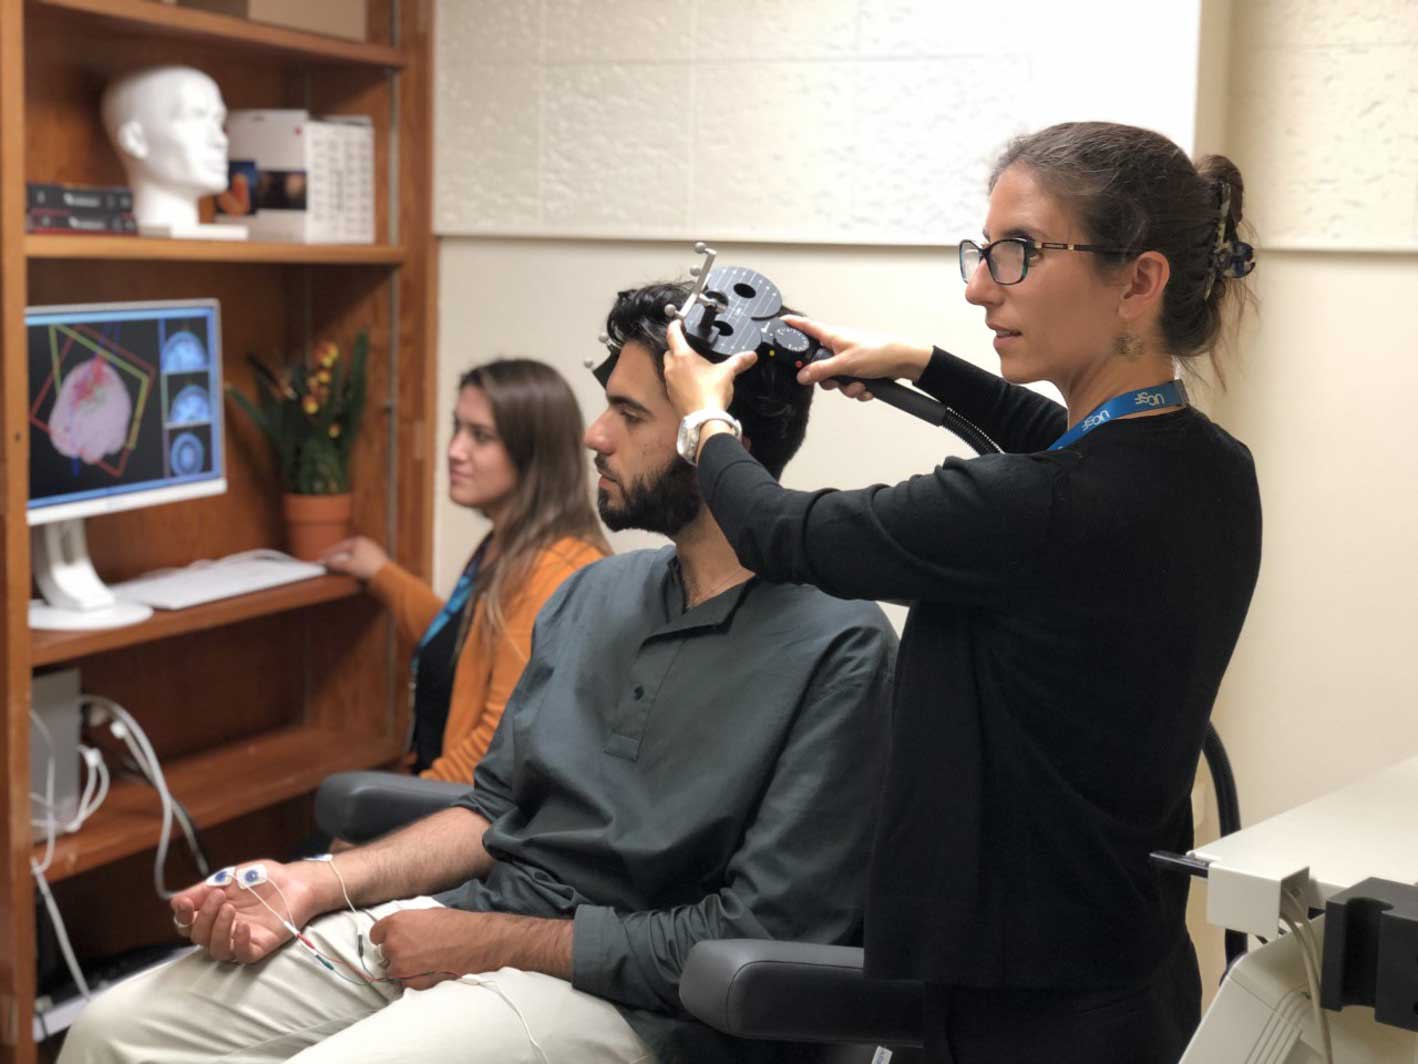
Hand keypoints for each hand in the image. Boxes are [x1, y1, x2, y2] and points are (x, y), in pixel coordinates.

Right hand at [170, 859, 326, 963]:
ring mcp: (241, 940)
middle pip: (199, 938)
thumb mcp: (229, 877)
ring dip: (218, 931)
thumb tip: (176, 902)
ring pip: (218, 951)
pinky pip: (243, 956)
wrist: (295, 880)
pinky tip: (243, 926)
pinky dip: (240, 943)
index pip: (187, 925)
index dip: (182, 917)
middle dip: (205, 917)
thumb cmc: (262, 879)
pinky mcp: (260, 946)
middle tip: (219, 896)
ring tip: (230, 908)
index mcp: (212, 914)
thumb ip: (203, 889)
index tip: (186, 903)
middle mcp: (223, 930)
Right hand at [320, 536, 387, 579]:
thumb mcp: (347, 566)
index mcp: (358, 541)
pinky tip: (350, 567)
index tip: (321, 558)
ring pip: (354, 554)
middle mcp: (365, 542)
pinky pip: (361, 558)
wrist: (385, 575)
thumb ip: (335, 563)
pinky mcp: (376, 557)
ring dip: (345, 559)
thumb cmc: (367, 567)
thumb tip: (326, 562)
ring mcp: (372, 549)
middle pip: (346, 550)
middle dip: (336, 556)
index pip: (339, 547)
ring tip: (337, 565)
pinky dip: (353, 562)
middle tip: (327, 561)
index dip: (329, 553)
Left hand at [368, 909, 506, 990]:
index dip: (386, 937)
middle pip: (385, 952)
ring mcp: (400, 965)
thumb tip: (400, 931)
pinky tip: (430, 969)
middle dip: (397, 952)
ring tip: (426, 960)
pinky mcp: (410, 981)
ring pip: (393, 969)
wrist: (476, 941)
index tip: (394, 939)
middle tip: (418, 949)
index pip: (376, 934)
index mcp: (396, 923)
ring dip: (405, 967)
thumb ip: (407, 924)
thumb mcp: (427, 914)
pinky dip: (414, 979)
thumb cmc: (456, 925)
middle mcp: (393, 944)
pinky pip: (404, 982)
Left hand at [662, 319, 756, 418]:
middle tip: (688, 347)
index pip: (672, 334)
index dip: (675, 325)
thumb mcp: (727, 373)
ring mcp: (669, 383)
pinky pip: (672, 382)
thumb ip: (738, 361)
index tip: (678, 322)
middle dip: (676, 347)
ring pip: (669, 367)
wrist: (704, 420)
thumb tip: (751, 355)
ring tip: (692, 366)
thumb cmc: (712, 393)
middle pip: (669, 351)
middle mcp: (672, 368)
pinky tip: (691, 383)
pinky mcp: (671, 396)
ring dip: (677, 365)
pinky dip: (679, 379)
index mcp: (683, 357)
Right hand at [783, 316, 930, 401]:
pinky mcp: (860, 370)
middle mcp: (839, 346)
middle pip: (819, 364)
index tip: (780, 321)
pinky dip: (858, 389)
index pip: (806, 326)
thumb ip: (821, 370)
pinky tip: (868, 388)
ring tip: (859, 385)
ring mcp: (849, 359)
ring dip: (847, 388)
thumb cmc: (878, 352)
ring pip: (836, 379)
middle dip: (828, 379)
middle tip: (835, 381)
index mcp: (832, 336)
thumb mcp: (845, 364)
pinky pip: (850, 384)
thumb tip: (802, 376)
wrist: (904, 362)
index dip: (793, 324)